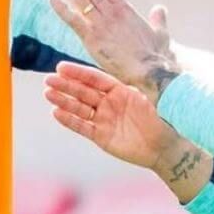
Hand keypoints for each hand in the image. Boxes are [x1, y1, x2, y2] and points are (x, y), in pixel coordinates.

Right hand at [45, 62, 179, 169]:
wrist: (166, 147)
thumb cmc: (164, 119)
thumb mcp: (155, 98)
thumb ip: (142, 85)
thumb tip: (138, 68)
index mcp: (121, 89)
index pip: (96, 78)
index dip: (79, 73)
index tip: (62, 67)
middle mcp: (109, 103)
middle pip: (84, 91)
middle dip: (66, 85)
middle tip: (48, 79)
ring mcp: (104, 119)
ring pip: (80, 108)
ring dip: (63, 101)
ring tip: (48, 93)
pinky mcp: (101, 136)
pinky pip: (82, 127)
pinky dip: (69, 120)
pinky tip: (56, 113)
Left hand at [48, 0, 180, 104]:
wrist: (150, 70)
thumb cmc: (157, 55)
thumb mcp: (160, 33)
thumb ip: (158, 20)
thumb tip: (159, 9)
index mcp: (125, 8)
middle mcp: (111, 12)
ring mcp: (101, 24)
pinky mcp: (93, 39)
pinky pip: (73, 20)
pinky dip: (62, 8)